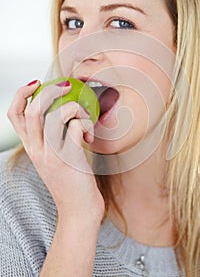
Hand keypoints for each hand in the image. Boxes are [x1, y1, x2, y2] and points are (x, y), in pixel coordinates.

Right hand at [7, 80, 104, 223]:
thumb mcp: (53, 159)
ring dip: (74, 108)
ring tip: (84, 119)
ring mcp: (52, 155)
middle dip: (50, 91)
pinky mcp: (69, 159)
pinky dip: (85, 124)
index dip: (22, 94)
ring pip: (55, 115)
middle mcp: (37, 150)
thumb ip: (52, 139)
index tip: (36, 83)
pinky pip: (74, 127)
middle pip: (33, 110)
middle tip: (67, 87)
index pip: (14, 115)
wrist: (78, 212)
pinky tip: (89, 137)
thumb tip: (64, 112)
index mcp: (32, 148)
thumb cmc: (70, 183)